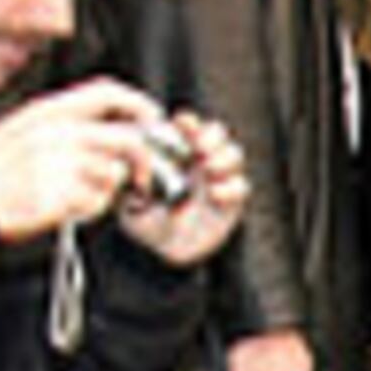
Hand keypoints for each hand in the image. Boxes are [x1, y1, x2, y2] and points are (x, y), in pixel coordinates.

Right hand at [0, 80, 237, 248]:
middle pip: (127, 138)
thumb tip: (94, 132)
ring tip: (81, 195)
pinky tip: (67, 207)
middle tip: (141, 177)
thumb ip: (58, 125)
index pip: (107, 91)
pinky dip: (90, 209)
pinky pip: (97, 202)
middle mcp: (60, 132)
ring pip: (114, 174)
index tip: (152, 115)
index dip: (138, 102)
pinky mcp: (63, 194)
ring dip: (108, 189)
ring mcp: (63, 163)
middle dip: (143, 161)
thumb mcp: (19, 127)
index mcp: (48, 111)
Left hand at [114, 107, 247, 267]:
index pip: (189, 127)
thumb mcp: (129, 194)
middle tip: (201, 149)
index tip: (183, 124)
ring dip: (225, 157)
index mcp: (178, 152)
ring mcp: (219, 180)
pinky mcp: (232, 202)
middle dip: (212, 137)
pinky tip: (215, 195)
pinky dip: (232, 186)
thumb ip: (132, 178)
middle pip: (218, 134)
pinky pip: (242, 185)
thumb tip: (132, 157)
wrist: (164, 248)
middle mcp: (201, 161)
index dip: (189, 122)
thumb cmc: (144, 218)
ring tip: (210, 169)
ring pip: (234, 154)